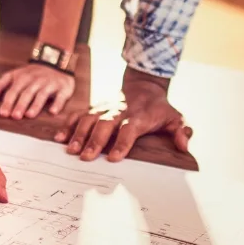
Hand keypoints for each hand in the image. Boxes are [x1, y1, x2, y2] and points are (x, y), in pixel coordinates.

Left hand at [0, 63, 75, 119]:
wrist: (54, 61)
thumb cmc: (31, 74)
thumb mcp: (14, 76)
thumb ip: (0, 85)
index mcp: (22, 78)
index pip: (13, 90)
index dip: (8, 102)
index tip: (3, 113)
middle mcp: (36, 80)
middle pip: (27, 93)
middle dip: (20, 104)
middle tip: (15, 116)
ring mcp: (50, 84)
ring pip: (42, 94)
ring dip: (35, 105)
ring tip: (30, 115)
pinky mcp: (63, 88)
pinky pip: (60, 96)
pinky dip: (57, 103)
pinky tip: (52, 112)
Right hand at [54, 67, 190, 161]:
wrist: (143, 86)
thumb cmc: (158, 108)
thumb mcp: (174, 117)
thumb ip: (180, 131)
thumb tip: (184, 146)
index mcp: (138, 116)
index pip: (129, 130)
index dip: (122, 144)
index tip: (114, 158)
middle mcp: (118, 111)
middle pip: (105, 125)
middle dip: (94, 141)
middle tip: (85, 157)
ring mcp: (103, 108)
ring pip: (88, 120)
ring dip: (78, 135)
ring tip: (70, 150)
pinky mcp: (93, 108)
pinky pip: (78, 115)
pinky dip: (67, 125)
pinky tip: (59, 138)